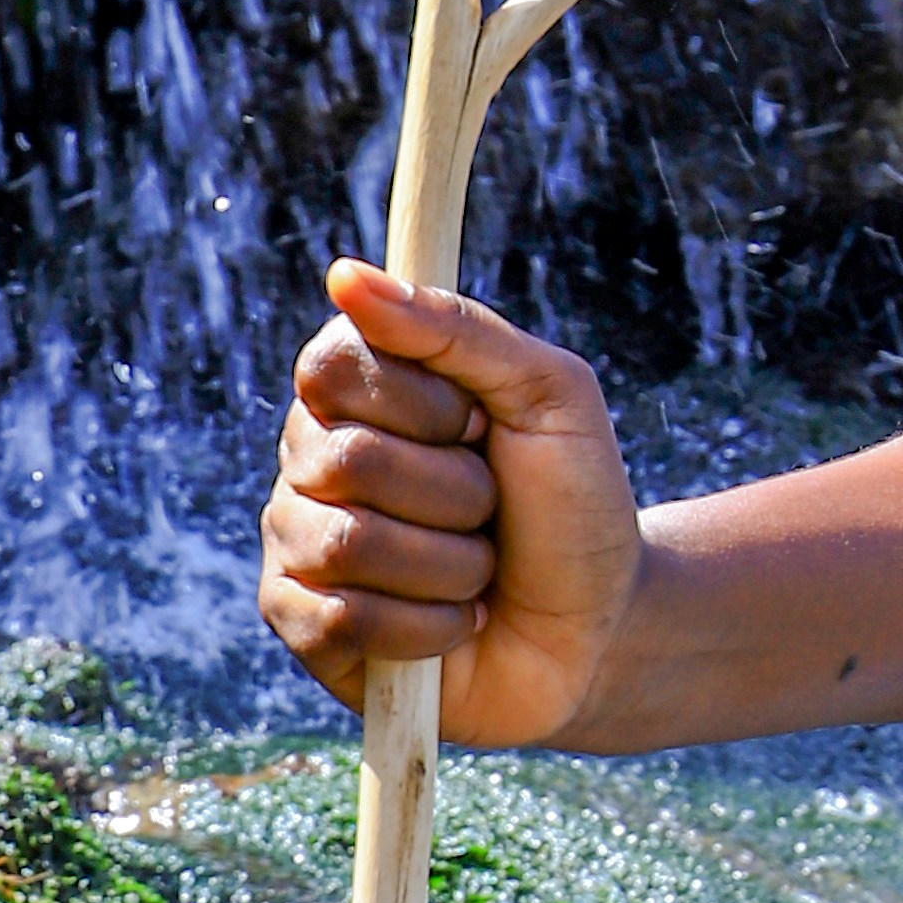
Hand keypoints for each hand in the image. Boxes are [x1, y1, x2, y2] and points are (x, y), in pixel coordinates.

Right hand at [259, 266, 645, 745]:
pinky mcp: (303, 627)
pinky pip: (339, 618)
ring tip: (480, 572)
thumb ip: (457, 329)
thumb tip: (345, 274)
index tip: (479, 423)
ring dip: (452, 565)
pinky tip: (456, 622)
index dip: (421, 404)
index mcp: (362, 392)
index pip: (332, 365)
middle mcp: (314, 460)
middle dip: (457, 493)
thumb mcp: (548, 394)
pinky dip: (429, 626)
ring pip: (348, 543)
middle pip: (347, 458)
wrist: (601, 623)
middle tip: (491, 508)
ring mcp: (300, 542)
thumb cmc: (573, 500)